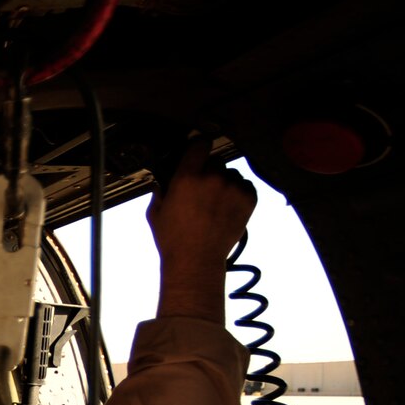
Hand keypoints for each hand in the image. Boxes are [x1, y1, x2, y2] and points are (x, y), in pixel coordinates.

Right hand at [150, 140, 258, 320]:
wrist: (197, 260)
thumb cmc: (173, 239)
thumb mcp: (156, 213)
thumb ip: (159, 192)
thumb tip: (161, 182)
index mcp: (187, 176)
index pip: (200, 144)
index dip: (199, 147)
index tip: (198, 151)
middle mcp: (212, 178)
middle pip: (216, 161)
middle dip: (210, 171)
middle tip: (203, 189)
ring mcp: (233, 188)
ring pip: (232, 174)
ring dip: (226, 183)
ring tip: (217, 202)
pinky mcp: (249, 199)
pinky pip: (246, 185)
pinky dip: (239, 192)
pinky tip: (228, 206)